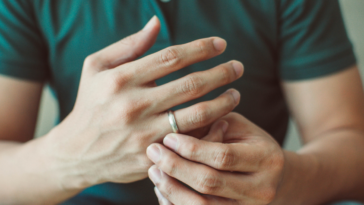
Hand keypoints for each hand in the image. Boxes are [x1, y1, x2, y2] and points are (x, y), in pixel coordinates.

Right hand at [41, 16, 243, 190]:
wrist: (76, 152)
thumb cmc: (90, 104)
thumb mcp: (96, 67)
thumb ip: (128, 45)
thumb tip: (157, 22)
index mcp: (120, 79)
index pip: (172, 57)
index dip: (201, 48)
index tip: (221, 44)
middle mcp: (132, 106)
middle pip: (191, 85)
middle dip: (221, 73)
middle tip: (238, 67)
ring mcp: (143, 133)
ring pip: (197, 114)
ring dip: (223, 101)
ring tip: (236, 93)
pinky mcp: (151, 156)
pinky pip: (190, 141)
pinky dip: (210, 129)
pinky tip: (222, 119)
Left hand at [147, 112, 284, 204]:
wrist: (272, 175)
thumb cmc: (249, 143)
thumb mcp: (236, 126)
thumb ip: (210, 126)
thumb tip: (173, 133)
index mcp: (266, 159)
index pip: (222, 157)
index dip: (192, 148)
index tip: (167, 138)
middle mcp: (261, 189)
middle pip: (210, 183)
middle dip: (176, 167)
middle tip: (153, 152)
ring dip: (172, 189)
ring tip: (154, 171)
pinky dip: (176, 204)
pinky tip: (163, 190)